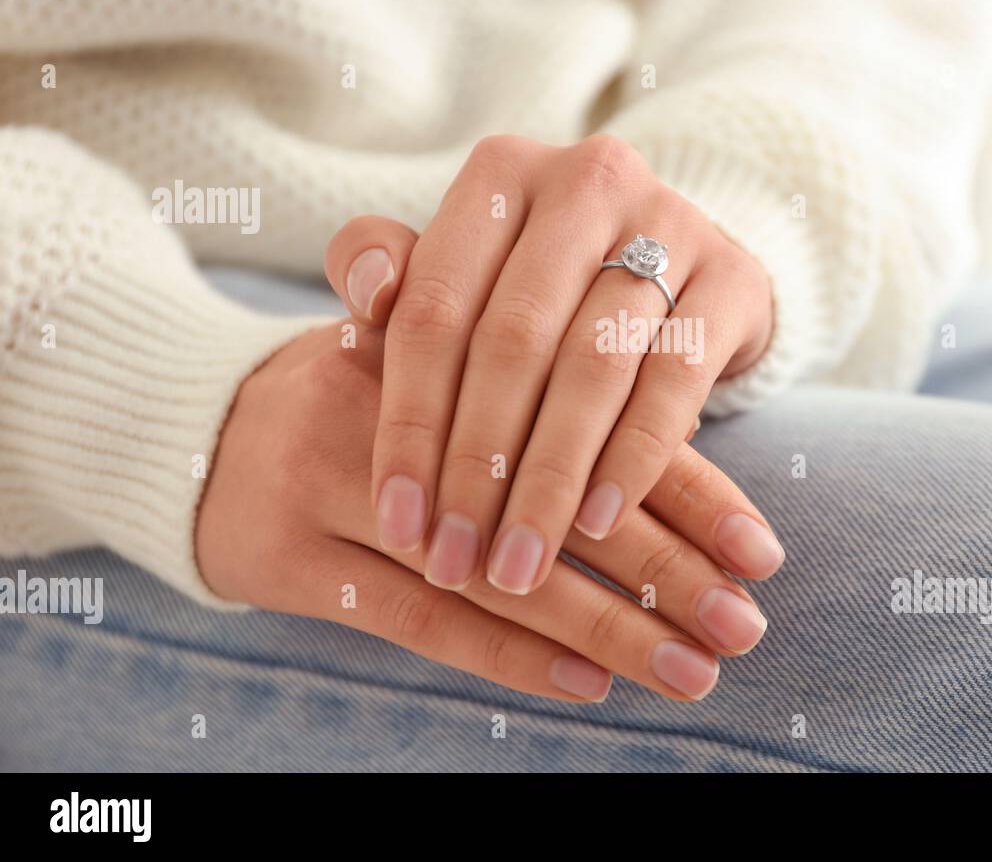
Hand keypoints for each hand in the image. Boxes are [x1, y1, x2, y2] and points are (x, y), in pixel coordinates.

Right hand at [195, 322, 772, 701]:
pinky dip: (508, 654)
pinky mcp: (293, 556)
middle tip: (744, 624)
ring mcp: (338, 485)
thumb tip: (671, 397)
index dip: (684, 488)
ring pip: (499, 572)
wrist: (201, 428)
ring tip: (692, 670)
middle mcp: (398, 408)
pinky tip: (587, 685)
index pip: (596, 421)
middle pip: (562, 500)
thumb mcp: (435, 347)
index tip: (759, 550)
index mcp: (452, 338)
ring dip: (605, 628)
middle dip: (664, 569)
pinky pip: (417, 620)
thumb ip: (538, 366)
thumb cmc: (358, 390)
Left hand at [324, 134, 776, 595]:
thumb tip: (367, 301)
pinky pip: (674, 383)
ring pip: (591, 368)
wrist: (681, 269)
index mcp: (500, 173)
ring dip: (549, 481)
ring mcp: (669, 222)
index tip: (397, 524)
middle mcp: (585, 179)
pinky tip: (596, 524)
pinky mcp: (732, 278)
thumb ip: (394, 277)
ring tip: (519, 565)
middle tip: (457, 563)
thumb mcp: (467, 274)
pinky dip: (631, 461)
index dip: (409, 425)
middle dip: (478, 468)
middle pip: (512, 343)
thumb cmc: (546, 287)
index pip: (433, 310)